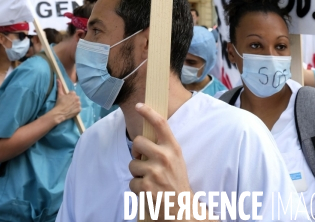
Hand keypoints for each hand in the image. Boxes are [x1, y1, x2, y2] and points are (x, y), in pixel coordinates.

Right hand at [52, 79, 80, 122]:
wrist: (59, 113)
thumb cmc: (59, 103)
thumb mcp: (59, 94)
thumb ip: (60, 86)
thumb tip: (58, 79)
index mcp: (73, 93)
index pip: (72, 93)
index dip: (69, 97)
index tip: (66, 100)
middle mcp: (77, 98)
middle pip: (76, 98)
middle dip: (72, 100)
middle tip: (67, 104)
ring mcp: (79, 104)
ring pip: (78, 103)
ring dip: (75, 104)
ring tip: (69, 107)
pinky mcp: (79, 109)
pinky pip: (79, 108)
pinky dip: (76, 109)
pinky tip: (72, 110)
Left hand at [128, 103, 192, 220]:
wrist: (182, 209)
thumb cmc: (177, 182)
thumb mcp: (176, 160)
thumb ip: (163, 147)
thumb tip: (143, 139)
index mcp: (173, 148)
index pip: (161, 124)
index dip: (149, 112)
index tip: (139, 106)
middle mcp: (164, 157)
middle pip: (137, 142)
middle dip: (136, 152)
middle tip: (143, 160)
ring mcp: (155, 172)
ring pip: (132, 164)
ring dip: (137, 173)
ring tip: (150, 180)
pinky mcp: (146, 187)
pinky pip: (131, 181)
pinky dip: (136, 188)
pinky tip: (148, 191)